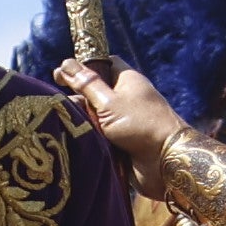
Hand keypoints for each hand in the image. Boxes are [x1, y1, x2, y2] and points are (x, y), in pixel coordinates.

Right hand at [58, 56, 189, 161]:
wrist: (166, 161)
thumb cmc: (141, 125)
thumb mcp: (108, 101)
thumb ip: (86, 84)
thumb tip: (66, 64)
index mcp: (126, 81)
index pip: (103, 64)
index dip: (83, 67)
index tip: (60, 74)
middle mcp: (126, 98)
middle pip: (94, 91)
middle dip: (77, 98)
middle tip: (59, 104)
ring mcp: (124, 120)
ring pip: (94, 115)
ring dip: (81, 120)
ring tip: (64, 124)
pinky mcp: (121, 141)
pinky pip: (99, 135)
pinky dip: (89, 137)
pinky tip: (73, 139)